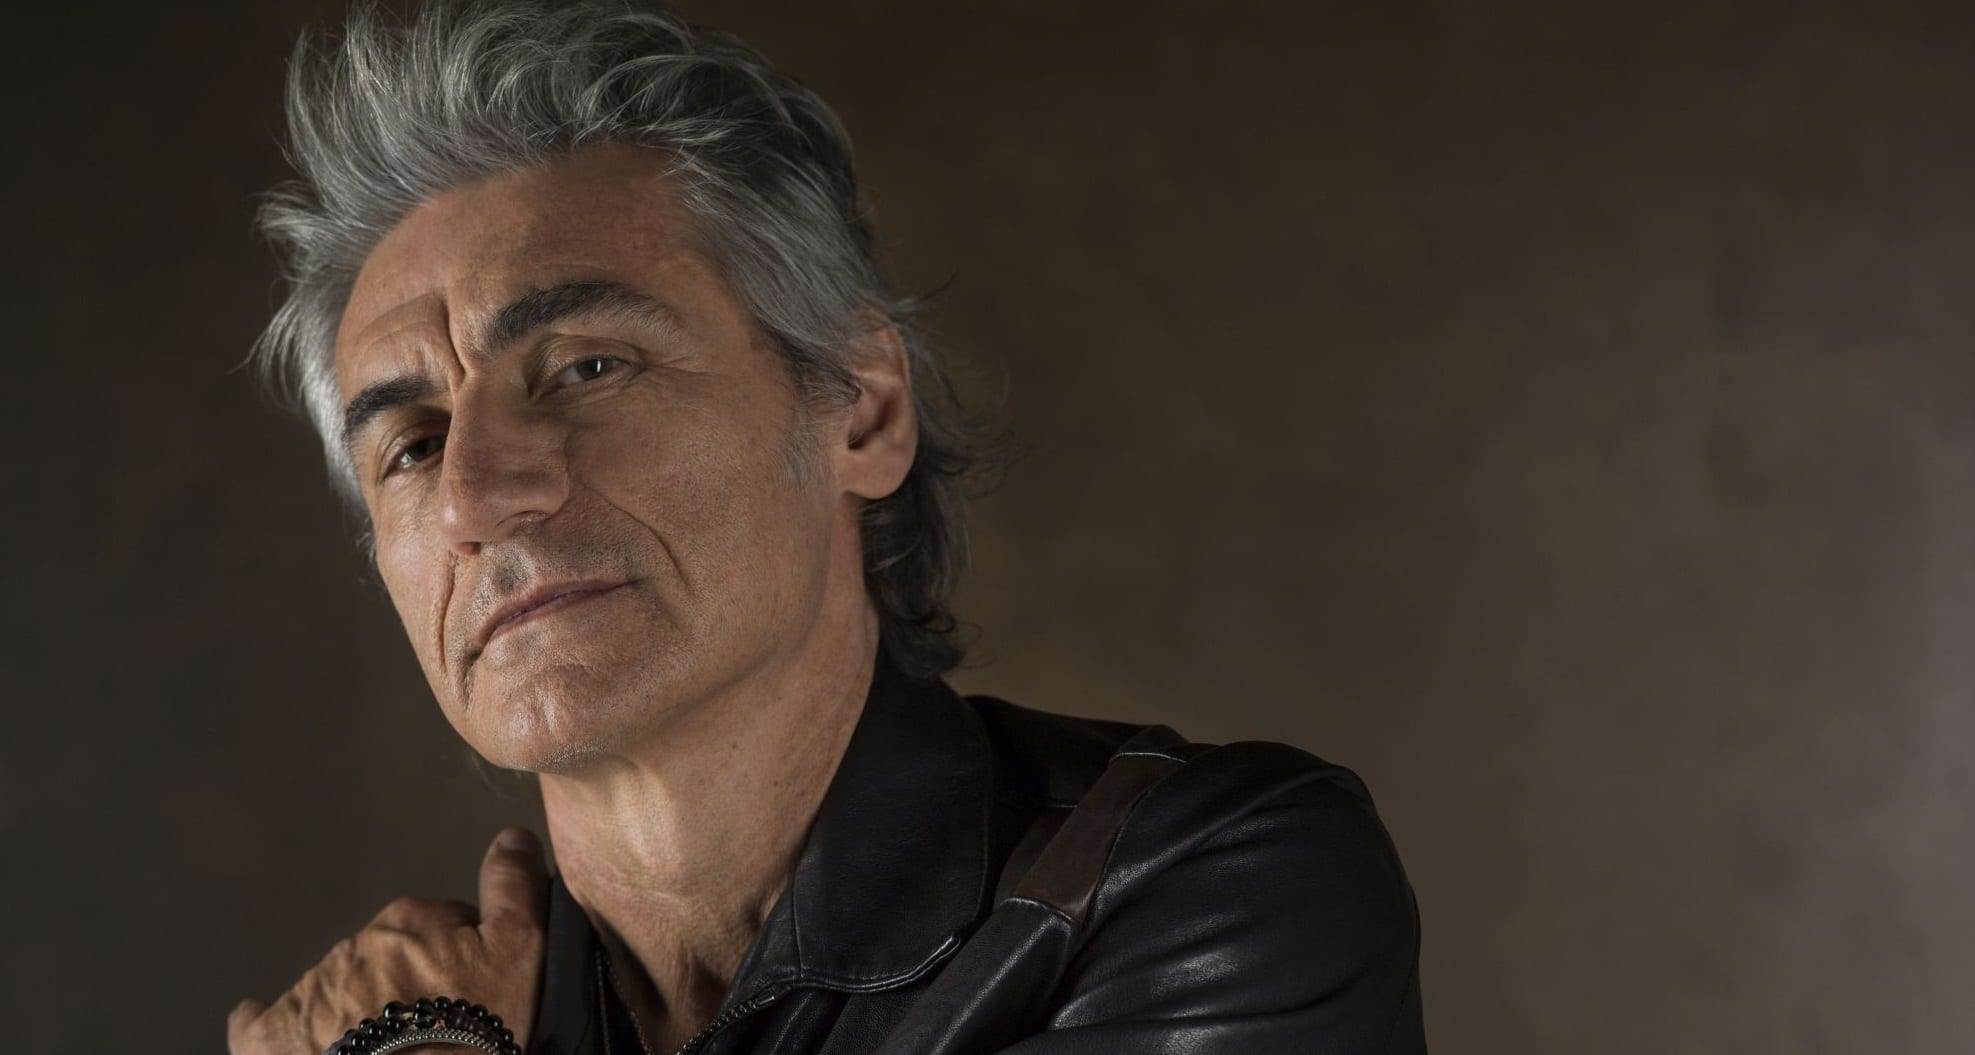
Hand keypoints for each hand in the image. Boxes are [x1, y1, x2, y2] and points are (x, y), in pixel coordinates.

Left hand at [228, 827, 548, 1054]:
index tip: (475, 990)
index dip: (463, 957)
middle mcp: (355, 946)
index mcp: (410, 920)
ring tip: (389, 1048)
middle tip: (435, 1023)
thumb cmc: (475, 1031)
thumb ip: (514, 890)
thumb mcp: (521, 954)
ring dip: (358, 1008)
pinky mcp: (274, 1037)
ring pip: (338, 989)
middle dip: (408, 981)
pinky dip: (267, 1023)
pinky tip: (279, 1035)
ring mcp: (311, 992)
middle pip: (389, 957)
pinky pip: (259, 1023)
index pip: (442, 924)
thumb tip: (512, 836)